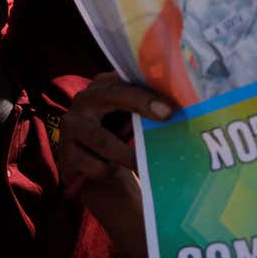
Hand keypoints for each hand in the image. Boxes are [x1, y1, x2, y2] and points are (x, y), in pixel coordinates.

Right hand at [54, 72, 169, 257]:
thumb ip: (151, 106)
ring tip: (146, 164)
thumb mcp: (132, 117)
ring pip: (101, 139)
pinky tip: (114, 175)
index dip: (145, 92)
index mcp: (101, 88)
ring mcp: (71, 129)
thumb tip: (190, 104)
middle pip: (109, 98)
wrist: (91, 168)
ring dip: (128, 153)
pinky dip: (109, 172)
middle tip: (167, 118)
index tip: (170, 108)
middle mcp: (82, 102)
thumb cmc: (119, 136)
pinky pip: (92, 165)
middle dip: (139, 104)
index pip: (121, 82)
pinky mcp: (66, 155)